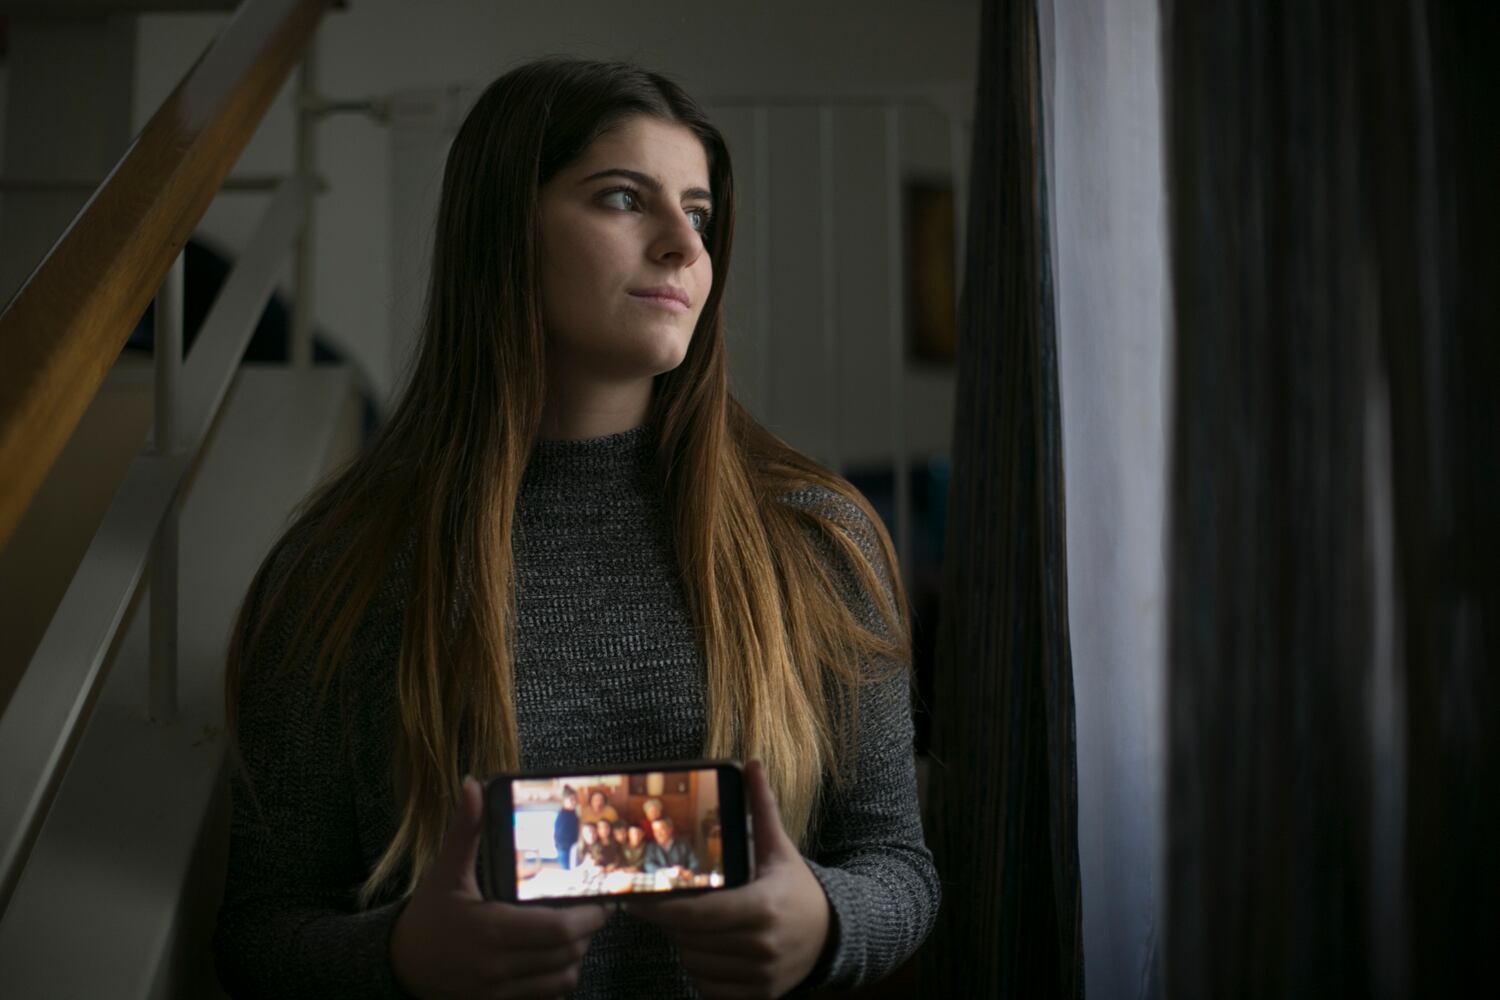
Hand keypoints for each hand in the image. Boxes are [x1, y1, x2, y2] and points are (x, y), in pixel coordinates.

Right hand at [390, 777, 608, 998]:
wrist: (398, 966)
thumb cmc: (427, 916)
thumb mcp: (444, 872)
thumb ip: (464, 830)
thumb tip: (473, 785)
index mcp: (489, 929)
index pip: (558, 930)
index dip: (588, 917)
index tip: (600, 900)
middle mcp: (496, 966)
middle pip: (567, 954)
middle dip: (587, 931)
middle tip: (592, 910)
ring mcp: (497, 992)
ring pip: (561, 979)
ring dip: (575, 955)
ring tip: (574, 932)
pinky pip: (545, 998)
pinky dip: (557, 978)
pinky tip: (553, 957)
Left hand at [627, 761, 831, 998]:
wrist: (831, 935)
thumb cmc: (796, 888)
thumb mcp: (779, 848)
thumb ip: (762, 808)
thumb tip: (753, 763)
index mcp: (763, 908)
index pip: (697, 914)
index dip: (661, 908)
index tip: (634, 898)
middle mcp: (762, 946)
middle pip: (690, 940)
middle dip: (672, 923)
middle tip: (664, 905)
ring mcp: (761, 977)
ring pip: (695, 964)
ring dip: (685, 945)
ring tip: (691, 925)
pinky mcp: (758, 996)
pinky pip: (708, 987)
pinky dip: (701, 969)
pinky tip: (707, 948)